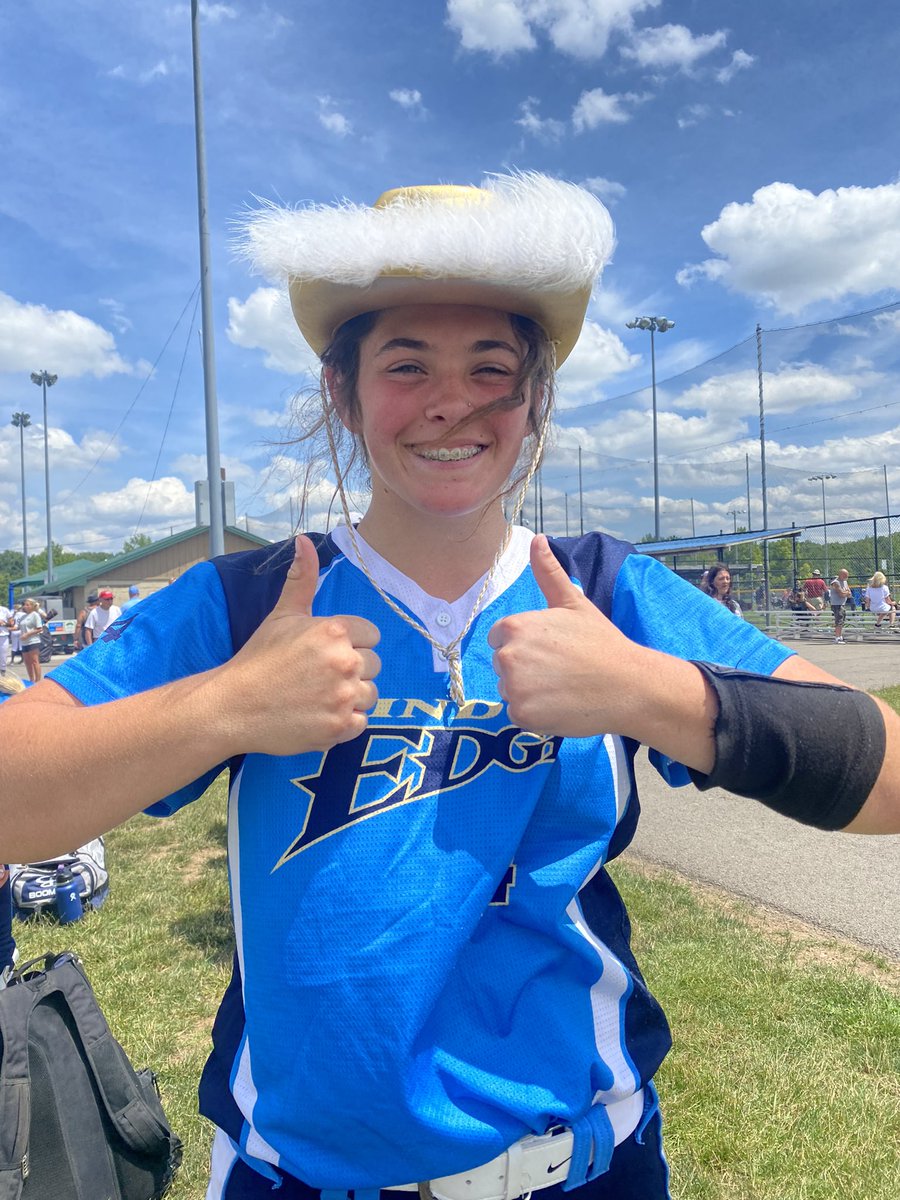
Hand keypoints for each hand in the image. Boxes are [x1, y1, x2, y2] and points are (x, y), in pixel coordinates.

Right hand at [216, 535, 380, 756]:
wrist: (233, 706)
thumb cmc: (258, 658)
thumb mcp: (282, 614)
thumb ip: (302, 579)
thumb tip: (305, 541)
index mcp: (335, 630)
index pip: (372, 635)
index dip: (352, 643)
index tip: (326, 653)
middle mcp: (345, 661)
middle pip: (374, 665)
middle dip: (352, 670)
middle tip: (319, 676)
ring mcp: (344, 697)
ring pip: (371, 694)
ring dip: (351, 697)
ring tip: (320, 696)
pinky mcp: (340, 727)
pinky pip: (361, 722)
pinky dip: (345, 722)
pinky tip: (320, 714)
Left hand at [488, 534, 640, 736]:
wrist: (627, 684)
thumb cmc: (601, 642)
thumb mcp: (573, 603)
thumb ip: (548, 572)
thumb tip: (537, 539)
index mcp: (515, 626)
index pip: (499, 639)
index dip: (525, 645)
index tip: (552, 650)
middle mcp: (508, 656)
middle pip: (502, 666)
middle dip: (525, 669)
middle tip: (560, 670)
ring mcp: (514, 687)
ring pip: (509, 691)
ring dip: (529, 693)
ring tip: (562, 687)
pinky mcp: (522, 714)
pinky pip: (517, 715)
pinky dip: (535, 714)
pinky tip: (560, 705)